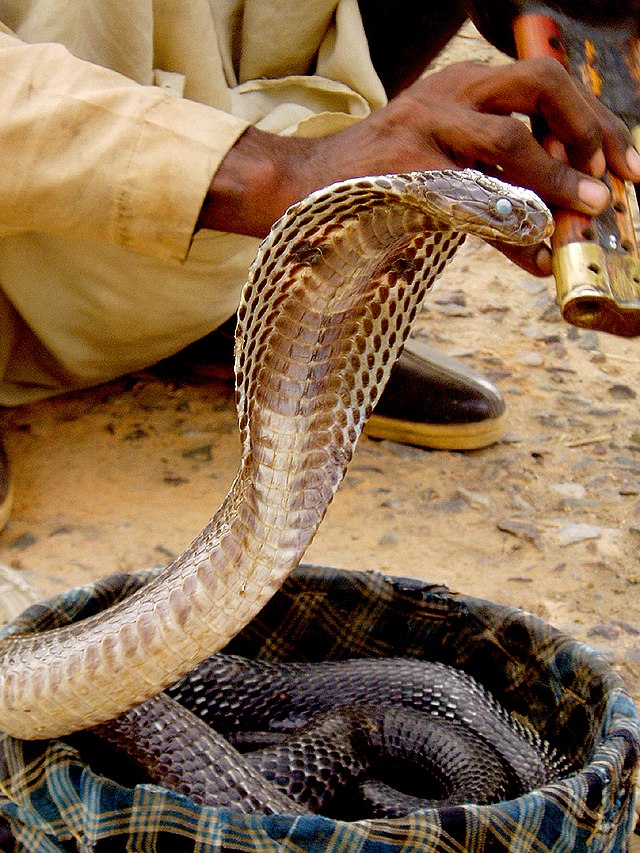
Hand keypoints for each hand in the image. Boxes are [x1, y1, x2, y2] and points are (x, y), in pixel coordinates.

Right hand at [199, 57, 639, 274]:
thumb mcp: (441, 161)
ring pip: (508, 139)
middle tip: (609, 183)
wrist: (301, 185)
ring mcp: (422, 125)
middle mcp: (446, 93)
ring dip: (554, 181)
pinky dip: (509, 228)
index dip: (592, 119)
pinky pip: (470, 195)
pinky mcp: (402, 168)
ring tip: (581, 217)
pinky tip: (531, 256)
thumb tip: (552, 228)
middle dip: (586, 132)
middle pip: (537, 85)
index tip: (623, 161)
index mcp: (460, 85)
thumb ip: (495, 179)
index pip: (543, 80)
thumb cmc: (377, 177)